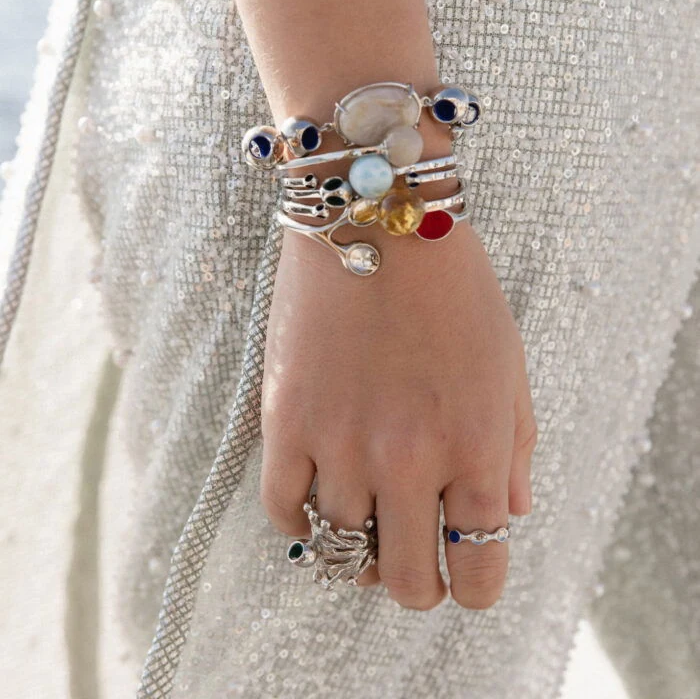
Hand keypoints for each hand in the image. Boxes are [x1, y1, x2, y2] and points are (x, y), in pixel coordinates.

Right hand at [260, 212, 535, 609]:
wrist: (376, 218)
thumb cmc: (454, 285)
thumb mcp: (508, 363)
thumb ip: (514, 448)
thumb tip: (509, 515)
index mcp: (476, 446)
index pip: (480, 565)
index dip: (476, 586)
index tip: (466, 576)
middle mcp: (410, 458)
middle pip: (408, 578)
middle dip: (417, 585)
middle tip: (414, 563)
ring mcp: (342, 443)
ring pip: (342, 551)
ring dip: (358, 555)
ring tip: (366, 526)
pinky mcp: (286, 420)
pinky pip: (283, 508)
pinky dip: (301, 522)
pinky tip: (318, 503)